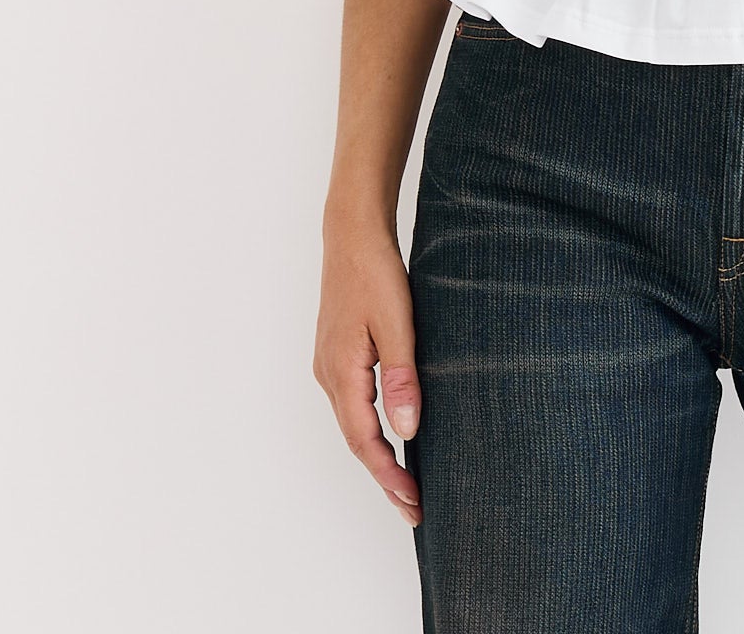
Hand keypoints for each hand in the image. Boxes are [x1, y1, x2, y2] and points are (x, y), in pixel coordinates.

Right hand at [313, 220, 424, 526]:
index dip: (389, 475)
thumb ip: (402, 377)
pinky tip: (392, 435)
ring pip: (354, 425)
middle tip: (414, 509)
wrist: (352, 235)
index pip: (365, 441)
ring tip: (405, 483)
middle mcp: (329, 376)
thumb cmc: (375, 273)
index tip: (412, 502)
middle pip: (357, 441)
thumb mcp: (397, 323)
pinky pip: (355, 405)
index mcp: (341, 373)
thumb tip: (407, 430)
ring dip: (378, 456)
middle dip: (384, 477)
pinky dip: (372, 430)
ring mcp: (331, 367)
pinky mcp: (339, 356)